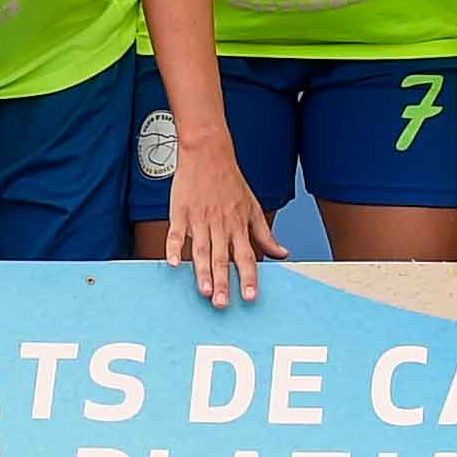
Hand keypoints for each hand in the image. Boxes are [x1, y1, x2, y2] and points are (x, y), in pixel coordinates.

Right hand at [164, 133, 272, 308]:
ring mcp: (199, 219)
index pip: (246, 256)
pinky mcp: (180, 212)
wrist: (207, 153)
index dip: (249, 277)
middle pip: (222, 258)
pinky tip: (174, 263)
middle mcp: (220, 224)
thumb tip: (282, 253)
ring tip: (203, 291)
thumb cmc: (229, 180)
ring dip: (202, 271)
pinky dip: (174, 248)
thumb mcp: (252, 206)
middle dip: (223, 282)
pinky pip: (177, 234)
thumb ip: (265, 234)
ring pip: (202, 250)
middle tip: (222, 303)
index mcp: (238, 224)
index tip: (250, 296)